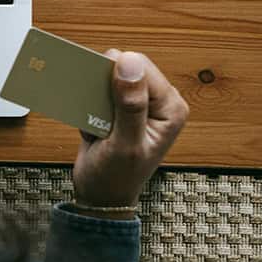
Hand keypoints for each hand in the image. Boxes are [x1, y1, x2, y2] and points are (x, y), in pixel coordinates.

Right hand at [70, 51, 189, 219]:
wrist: (101, 197)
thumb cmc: (117, 178)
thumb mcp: (125, 145)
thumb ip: (130, 106)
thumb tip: (129, 64)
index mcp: (171, 107)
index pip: (141, 68)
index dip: (116, 78)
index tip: (102, 103)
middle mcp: (159, 101)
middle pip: (125, 66)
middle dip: (104, 89)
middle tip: (100, 119)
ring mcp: (140, 102)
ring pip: (109, 75)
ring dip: (95, 98)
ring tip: (98, 126)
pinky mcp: (121, 106)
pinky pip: (99, 89)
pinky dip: (90, 105)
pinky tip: (94, 128)